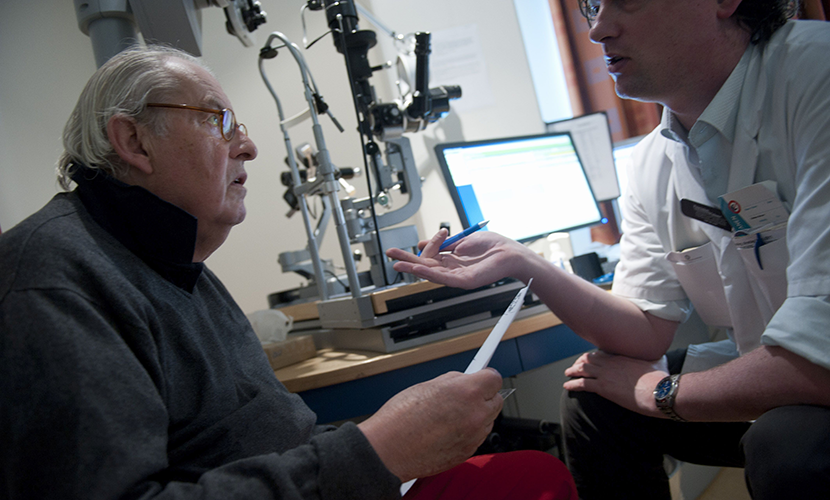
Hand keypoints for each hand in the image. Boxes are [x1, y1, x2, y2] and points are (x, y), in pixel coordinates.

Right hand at [357, 369, 504, 481]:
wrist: (388, 450)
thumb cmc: (401, 418)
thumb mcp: (428, 385)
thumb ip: (454, 381)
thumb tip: (465, 380)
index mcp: (467, 392)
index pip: (494, 378)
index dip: (485, 376)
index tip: (481, 376)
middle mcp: (476, 415)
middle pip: (497, 400)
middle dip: (484, 396)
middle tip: (465, 396)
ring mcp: (474, 437)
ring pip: (488, 420)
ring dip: (477, 415)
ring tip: (450, 416)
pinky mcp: (468, 453)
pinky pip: (477, 437)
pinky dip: (468, 432)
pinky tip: (447, 430)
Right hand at [386, 229, 533, 288]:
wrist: (512, 253)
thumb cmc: (494, 246)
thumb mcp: (463, 240)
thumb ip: (443, 243)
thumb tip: (422, 242)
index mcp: (452, 260)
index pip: (430, 256)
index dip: (424, 247)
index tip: (426, 236)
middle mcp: (453, 270)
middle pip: (425, 266)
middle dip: (407, 259)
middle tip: (390, 254)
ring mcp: (458, 277)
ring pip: (431, 273)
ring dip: (413, 267)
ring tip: (398, 263)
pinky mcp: (465, 282)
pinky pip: (444, 278)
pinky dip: (430, 272)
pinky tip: (418, 268)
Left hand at [563, 351, 668, 417]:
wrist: (658, 390)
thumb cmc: (660, 379)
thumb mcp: (657, 363)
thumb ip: (654, 360)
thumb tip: (662, 360)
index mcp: (621, 356)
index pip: (601, 353)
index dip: (591, 356)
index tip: (587, 359)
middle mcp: (610, 363)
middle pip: (589, 359)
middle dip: (579, 362)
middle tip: (574, 367)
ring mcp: (605, 374)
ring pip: (582, 369)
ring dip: (573, 371)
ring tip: (568, 374)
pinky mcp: (603, 387)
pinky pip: (582, 384)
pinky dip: (572, 384)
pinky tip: (567, 386)